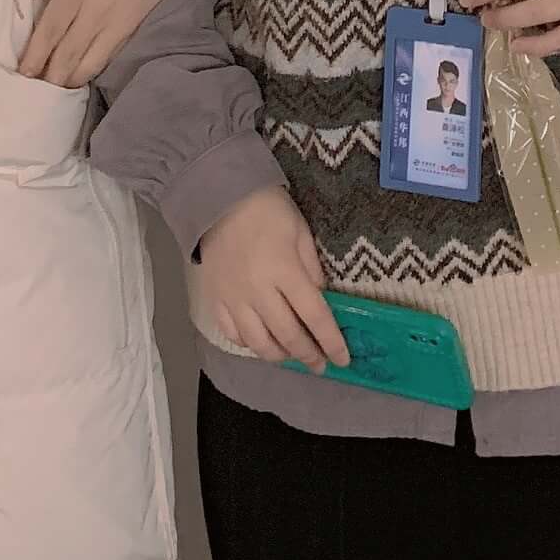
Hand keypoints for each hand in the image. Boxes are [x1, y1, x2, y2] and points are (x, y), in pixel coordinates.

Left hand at [19, 0, 199, 87]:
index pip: (50, 30)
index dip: (34, 56)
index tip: (22, 74)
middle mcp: (95, 11)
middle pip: (67, 55)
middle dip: (49, 78)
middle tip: (33, 91)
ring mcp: (116, 23)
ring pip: (89, 64)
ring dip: (69, 80)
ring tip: (54, 88)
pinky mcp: (133, 28)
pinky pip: (108, 57)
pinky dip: (92, 70)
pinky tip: (82, 73)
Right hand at [197, 188, 349, 372]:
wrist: (220, 196)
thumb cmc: (267, 209)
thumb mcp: (300, 231)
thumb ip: (312, 268)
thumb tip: (321, 299)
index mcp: (285, 270)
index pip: (314, 315)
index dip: (331, 341)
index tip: (343, 359)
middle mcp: (259, 291)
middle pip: (288, 335)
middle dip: (308, 355)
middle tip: (320, 364)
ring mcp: (234, 298)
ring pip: (258, 343)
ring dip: (280, 355)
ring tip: (291, 355)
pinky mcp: (215, 299)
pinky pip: (232, 334)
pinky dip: (248, 344)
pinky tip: (260, 342)